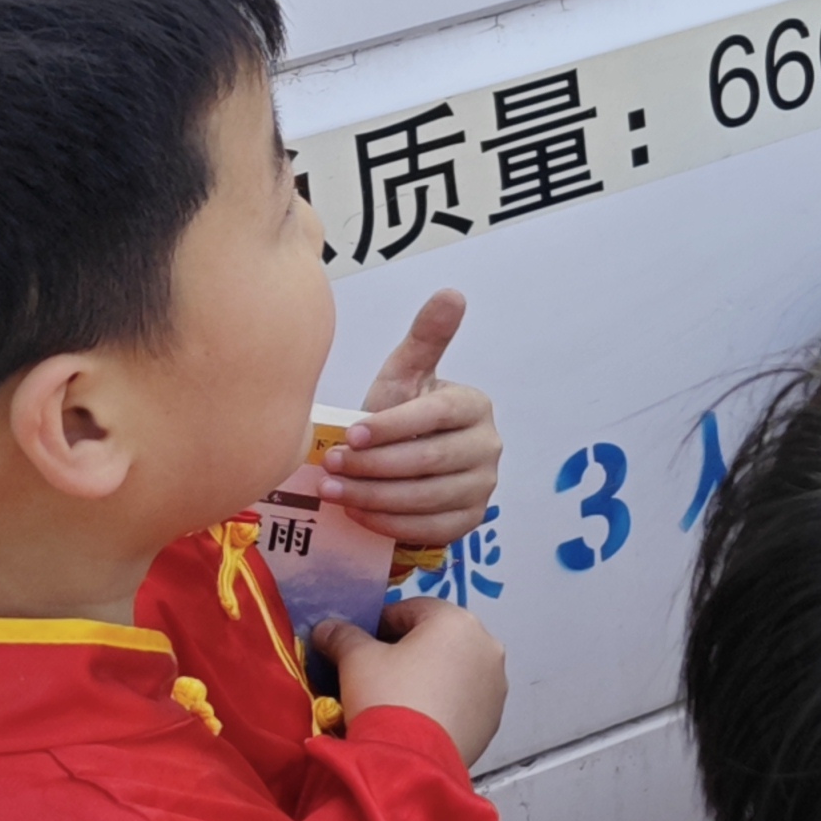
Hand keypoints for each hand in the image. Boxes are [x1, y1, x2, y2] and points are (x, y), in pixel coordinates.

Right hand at [316, 598, 506, 765]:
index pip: (412, 609)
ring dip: (428, 675)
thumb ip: (343, 636)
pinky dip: (443, 701)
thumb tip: (327, 627)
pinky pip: (464, 699)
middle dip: (407, 650)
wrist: (410, 762)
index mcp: (457, 621)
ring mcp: (495, 683)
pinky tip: (417, 717)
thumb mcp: (356, 660)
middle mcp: (487, 645)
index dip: (380, 622)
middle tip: (374, 670)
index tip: (358, 641)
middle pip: (438, 638)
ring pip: (454, 669)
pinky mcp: (493, 717)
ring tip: (396, 696)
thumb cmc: (386, 696)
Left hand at [320, 291, 498, 550]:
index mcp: (474, 406)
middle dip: (374, 466)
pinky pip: (431, 529)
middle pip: (430, 460)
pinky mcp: (471, 521)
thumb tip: (452, 292)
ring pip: (428, 497)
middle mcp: (489, 446)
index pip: (436, 415)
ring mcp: (484, 487)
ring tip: (332, 491)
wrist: (402, 467)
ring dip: (374, 497)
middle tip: (330, 466)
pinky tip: (357, 513)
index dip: (392, 427)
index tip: (350, 434)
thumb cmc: (398, 417)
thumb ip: (426, 338)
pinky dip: (389, 524)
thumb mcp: (405, 377)